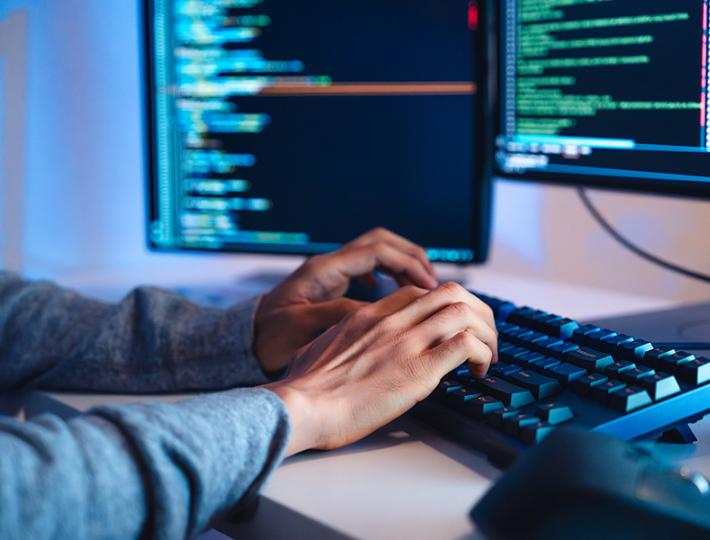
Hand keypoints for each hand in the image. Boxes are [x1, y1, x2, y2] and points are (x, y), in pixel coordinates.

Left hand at [254, 228, 437, 373]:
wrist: (246, 344)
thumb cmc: (269, 338)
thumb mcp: (300, 327)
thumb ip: (336, 314)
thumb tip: (376, 307)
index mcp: (323, 270)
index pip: (376, 250)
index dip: (407, 264)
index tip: (428, 285)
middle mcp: (328, 265)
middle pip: (380, 242)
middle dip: (410, 257)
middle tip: (431, 283)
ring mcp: (330, 274)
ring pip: (375, 253)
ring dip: (401, 265)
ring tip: (421, 289)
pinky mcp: (331, 286)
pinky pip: (367, 269)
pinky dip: (388, 275)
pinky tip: (395, 295)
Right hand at [265, 282, 496, 455]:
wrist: (301, 406)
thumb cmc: (303, 387)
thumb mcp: (319, 348)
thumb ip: (339, 341)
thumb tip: (341, 349)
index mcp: (367, 316)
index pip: (417, 292)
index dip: (442, 305)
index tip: (450, 325)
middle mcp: (391, 322)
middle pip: (449, 292)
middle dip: (475, 309)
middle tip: (481, 333)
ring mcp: (406, 343)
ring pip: (465, 312)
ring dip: (485, 332)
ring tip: (487, 354)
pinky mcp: (419, 371)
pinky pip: (465, 345)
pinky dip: (481, 353)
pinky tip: (479, 370)